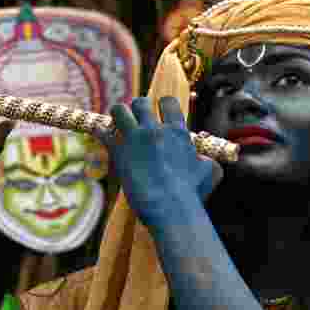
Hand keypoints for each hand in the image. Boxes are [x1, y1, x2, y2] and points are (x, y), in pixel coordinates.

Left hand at [98, 96, 222, 225]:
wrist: (171, 207)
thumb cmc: (192, 193)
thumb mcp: (208, 172)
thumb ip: (205, 160)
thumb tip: (202, 158)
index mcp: (177, 131)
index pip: (167, 102)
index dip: (161, 105)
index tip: (158, 112)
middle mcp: (155, 129)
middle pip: (140, 102)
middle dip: (137, 109)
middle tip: (136, 122)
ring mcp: (135, 139)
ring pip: (119, 110)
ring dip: (118, 115)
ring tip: (118, 124)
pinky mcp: (118, 152)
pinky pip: (103, 132)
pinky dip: (101, 132)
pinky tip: (101, 134)